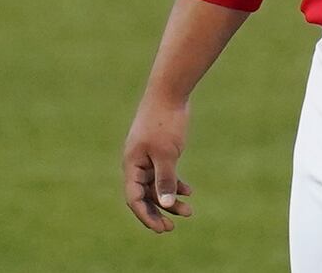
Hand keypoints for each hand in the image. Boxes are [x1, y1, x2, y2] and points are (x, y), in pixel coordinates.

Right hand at [122, 96, 193, 232]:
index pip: (135, 198)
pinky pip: (163, 173)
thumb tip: (166, 204)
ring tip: (189, 211)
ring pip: (156, 185)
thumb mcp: (167, 154)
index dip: (146, 215)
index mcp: (132, 165)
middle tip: (172, 227)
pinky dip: (175, 183)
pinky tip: (189, 191)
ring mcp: (147, 157)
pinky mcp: (159, 150)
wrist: (169, 92)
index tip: (161, 228)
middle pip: (145, 195)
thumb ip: (165, 178)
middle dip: (158, 212)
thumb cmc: (165, 122)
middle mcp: (136, 164)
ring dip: (170, 199)